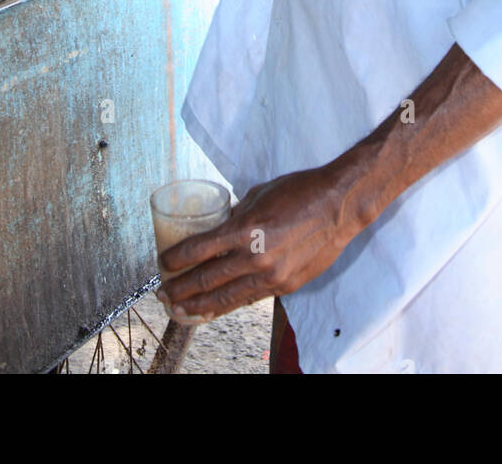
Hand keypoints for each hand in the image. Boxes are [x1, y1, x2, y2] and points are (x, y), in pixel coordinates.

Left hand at [157, 166, 361, 321]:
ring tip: (181, 310)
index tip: (162, 263)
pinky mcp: (286, 286)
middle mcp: (255, 257)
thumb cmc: (300, 191)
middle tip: (163, 295)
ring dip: (199, 306)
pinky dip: (230, 303)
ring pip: (227, 298)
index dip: (175, 260)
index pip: (199, 250)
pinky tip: (215, 307)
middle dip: (180, 290)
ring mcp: (272, 275)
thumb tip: (220, 227)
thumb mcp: (260, 194)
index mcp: (245, 229)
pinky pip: (251, 298)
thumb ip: (238, 215)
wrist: (339, 206)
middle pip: (207, 281)